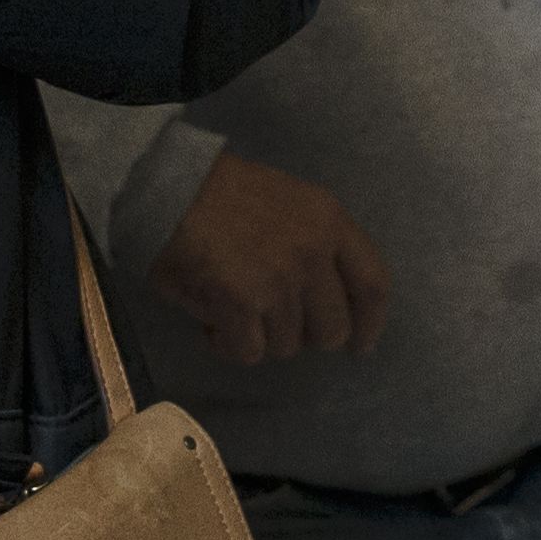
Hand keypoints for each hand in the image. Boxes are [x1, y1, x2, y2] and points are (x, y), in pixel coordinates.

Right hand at [148, 155, 387, 359]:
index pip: (372, 285)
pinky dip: (227, 345)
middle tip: (272, 325)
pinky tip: (212, 323)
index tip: (359, 346)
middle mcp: (312, 252)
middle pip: (332, 330)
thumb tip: (326, 305)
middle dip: (303, 338)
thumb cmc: (223, 195)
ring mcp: (278, 280)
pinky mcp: (241, 303)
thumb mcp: (291, 203)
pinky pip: (248, 352)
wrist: (168, 188)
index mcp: (330, 221)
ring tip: (232, 308)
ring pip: (287, 346)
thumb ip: (318, 246)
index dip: (370, 325)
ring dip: (259, 337)